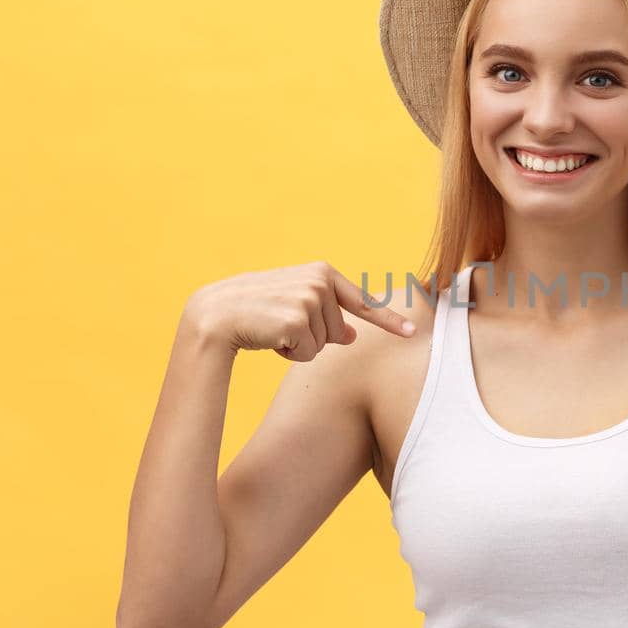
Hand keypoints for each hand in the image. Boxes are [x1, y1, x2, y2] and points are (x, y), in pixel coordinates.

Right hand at [186, 261, 416, 361]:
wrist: (216, 315)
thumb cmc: (256, 312)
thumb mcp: (295, 307)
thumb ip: (326, 315)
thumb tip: (352, 336)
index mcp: (322, 272)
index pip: (361, 301)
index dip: (388, 320)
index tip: (412, 332)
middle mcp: (320, 280)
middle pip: (339, 332)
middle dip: (314, 338)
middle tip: (282, 326)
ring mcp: (310, 298)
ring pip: (324, 345)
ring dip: (300, 346)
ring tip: (274, 330)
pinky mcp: (298, 318)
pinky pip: (309, 354)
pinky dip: (291, 354)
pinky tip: (270, 338)